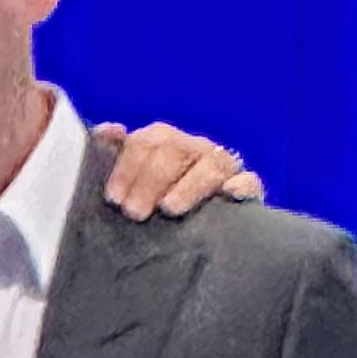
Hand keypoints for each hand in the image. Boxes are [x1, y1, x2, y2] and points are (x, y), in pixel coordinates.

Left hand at [93, 123, 262, 217]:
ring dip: (189, 186)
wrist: (200, 226)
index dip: (128, 167)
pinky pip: (250, 181)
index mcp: (166, 141)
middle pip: (176, 151)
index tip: (114, 198)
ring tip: (169, 208)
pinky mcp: (247, 188)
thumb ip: (119, 154)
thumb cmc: (157, 200)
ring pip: (211, 165)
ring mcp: (223, 167)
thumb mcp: (134, 178)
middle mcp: (195, 148)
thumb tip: (107, 131)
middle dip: (151, 180)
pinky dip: (242, 185)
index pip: (147, 141)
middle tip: (134, 213)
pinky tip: (229, 195)